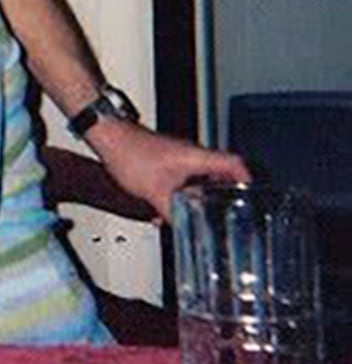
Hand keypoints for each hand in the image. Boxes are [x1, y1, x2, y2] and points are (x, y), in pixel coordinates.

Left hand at [89, 118, 250, 221]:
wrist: (109, 136)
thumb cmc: (130, 153)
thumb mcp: (153, 192)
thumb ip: (170, 213)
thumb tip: (180, 226)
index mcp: (196, 157)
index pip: (235, 164)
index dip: (248, 180)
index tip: (254, 195)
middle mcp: (191, 153)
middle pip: (221, 171)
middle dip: (226, 192)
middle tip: (230, 209)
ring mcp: (178, 154)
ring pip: (200, 174)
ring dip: (202, 192)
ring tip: (203, 210)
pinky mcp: (166, 157)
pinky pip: (184, 175)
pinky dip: (185, 190)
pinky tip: (173, 204)